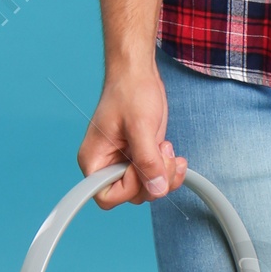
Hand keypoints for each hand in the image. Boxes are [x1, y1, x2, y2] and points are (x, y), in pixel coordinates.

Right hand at [78, 65, 187, 207]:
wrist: (138, 74)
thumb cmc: (129, 91)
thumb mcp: (140, 125)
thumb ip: (147, 160)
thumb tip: (157, 188)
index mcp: (94, 161)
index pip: (107, 197)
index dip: (130, 187)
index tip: (142, 165)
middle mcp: (107, 166)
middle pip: (133, 195)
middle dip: (154, 178)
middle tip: (162, 151)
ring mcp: (125, 163)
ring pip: (148, 188)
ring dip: (165, 173)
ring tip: (167, 147)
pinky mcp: (141, 157)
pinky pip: (156, 177)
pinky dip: (170, 171)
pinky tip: (176, 157)